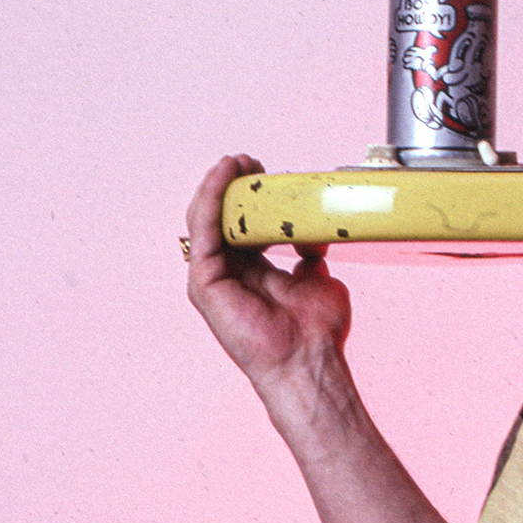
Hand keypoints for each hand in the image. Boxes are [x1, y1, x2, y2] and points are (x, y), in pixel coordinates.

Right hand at [185, 154, 351, 389]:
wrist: (310, 361)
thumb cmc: (315, 332)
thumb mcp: (319, 282)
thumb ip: (311, 260)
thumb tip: (315, 241)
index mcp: (252, 272)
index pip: (243, 225)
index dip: (253, 197)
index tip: (268, 173)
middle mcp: (229, 274)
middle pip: (221, 218)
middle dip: (234, 186)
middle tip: (250, 161)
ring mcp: (213, 279)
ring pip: (206, 220)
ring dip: (219, 186)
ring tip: (236, 162)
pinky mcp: (204, 283)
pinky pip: (204, 230)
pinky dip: (210, 199)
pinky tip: (221, 177)